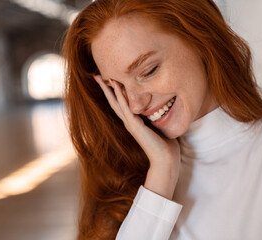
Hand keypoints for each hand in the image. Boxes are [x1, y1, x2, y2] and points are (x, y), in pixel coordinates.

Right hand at [93, 75, 180, 198]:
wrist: (165, 159)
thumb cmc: (165, 145)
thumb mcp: (159, 126)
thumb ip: (155, 117)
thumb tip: (161, 106)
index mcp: (133, 121)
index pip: (120, 104)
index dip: (114, 92)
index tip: (109, 79)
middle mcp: (129, 121)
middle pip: (113, 101)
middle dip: (105, 88)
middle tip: (95, 76)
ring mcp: (130, 123)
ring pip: (116, 102)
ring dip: (108, 89)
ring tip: (100, 77)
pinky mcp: (135, 125)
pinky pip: (125, 106)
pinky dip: (120, 95)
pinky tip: (115, 85)